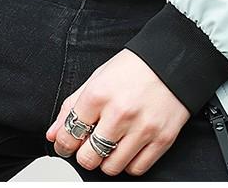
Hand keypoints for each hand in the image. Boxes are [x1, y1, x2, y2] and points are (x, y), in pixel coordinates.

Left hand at [45, 49, 190, 176]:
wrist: (174, 58)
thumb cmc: (135, 66)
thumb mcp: (98, 77)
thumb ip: (73, 106)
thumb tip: (54, 133)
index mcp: (99, 94)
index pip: (70, 134)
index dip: (64, 143)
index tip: (65, 144)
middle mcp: (119, 113)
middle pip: (88, 158)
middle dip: (84, 154)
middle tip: (89, 145)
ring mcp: (142, 128)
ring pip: (111, 168)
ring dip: (106, 161)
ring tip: (111, 144)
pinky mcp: (162, 139)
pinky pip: (137, 169)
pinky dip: (129, 164)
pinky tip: (128, 147)